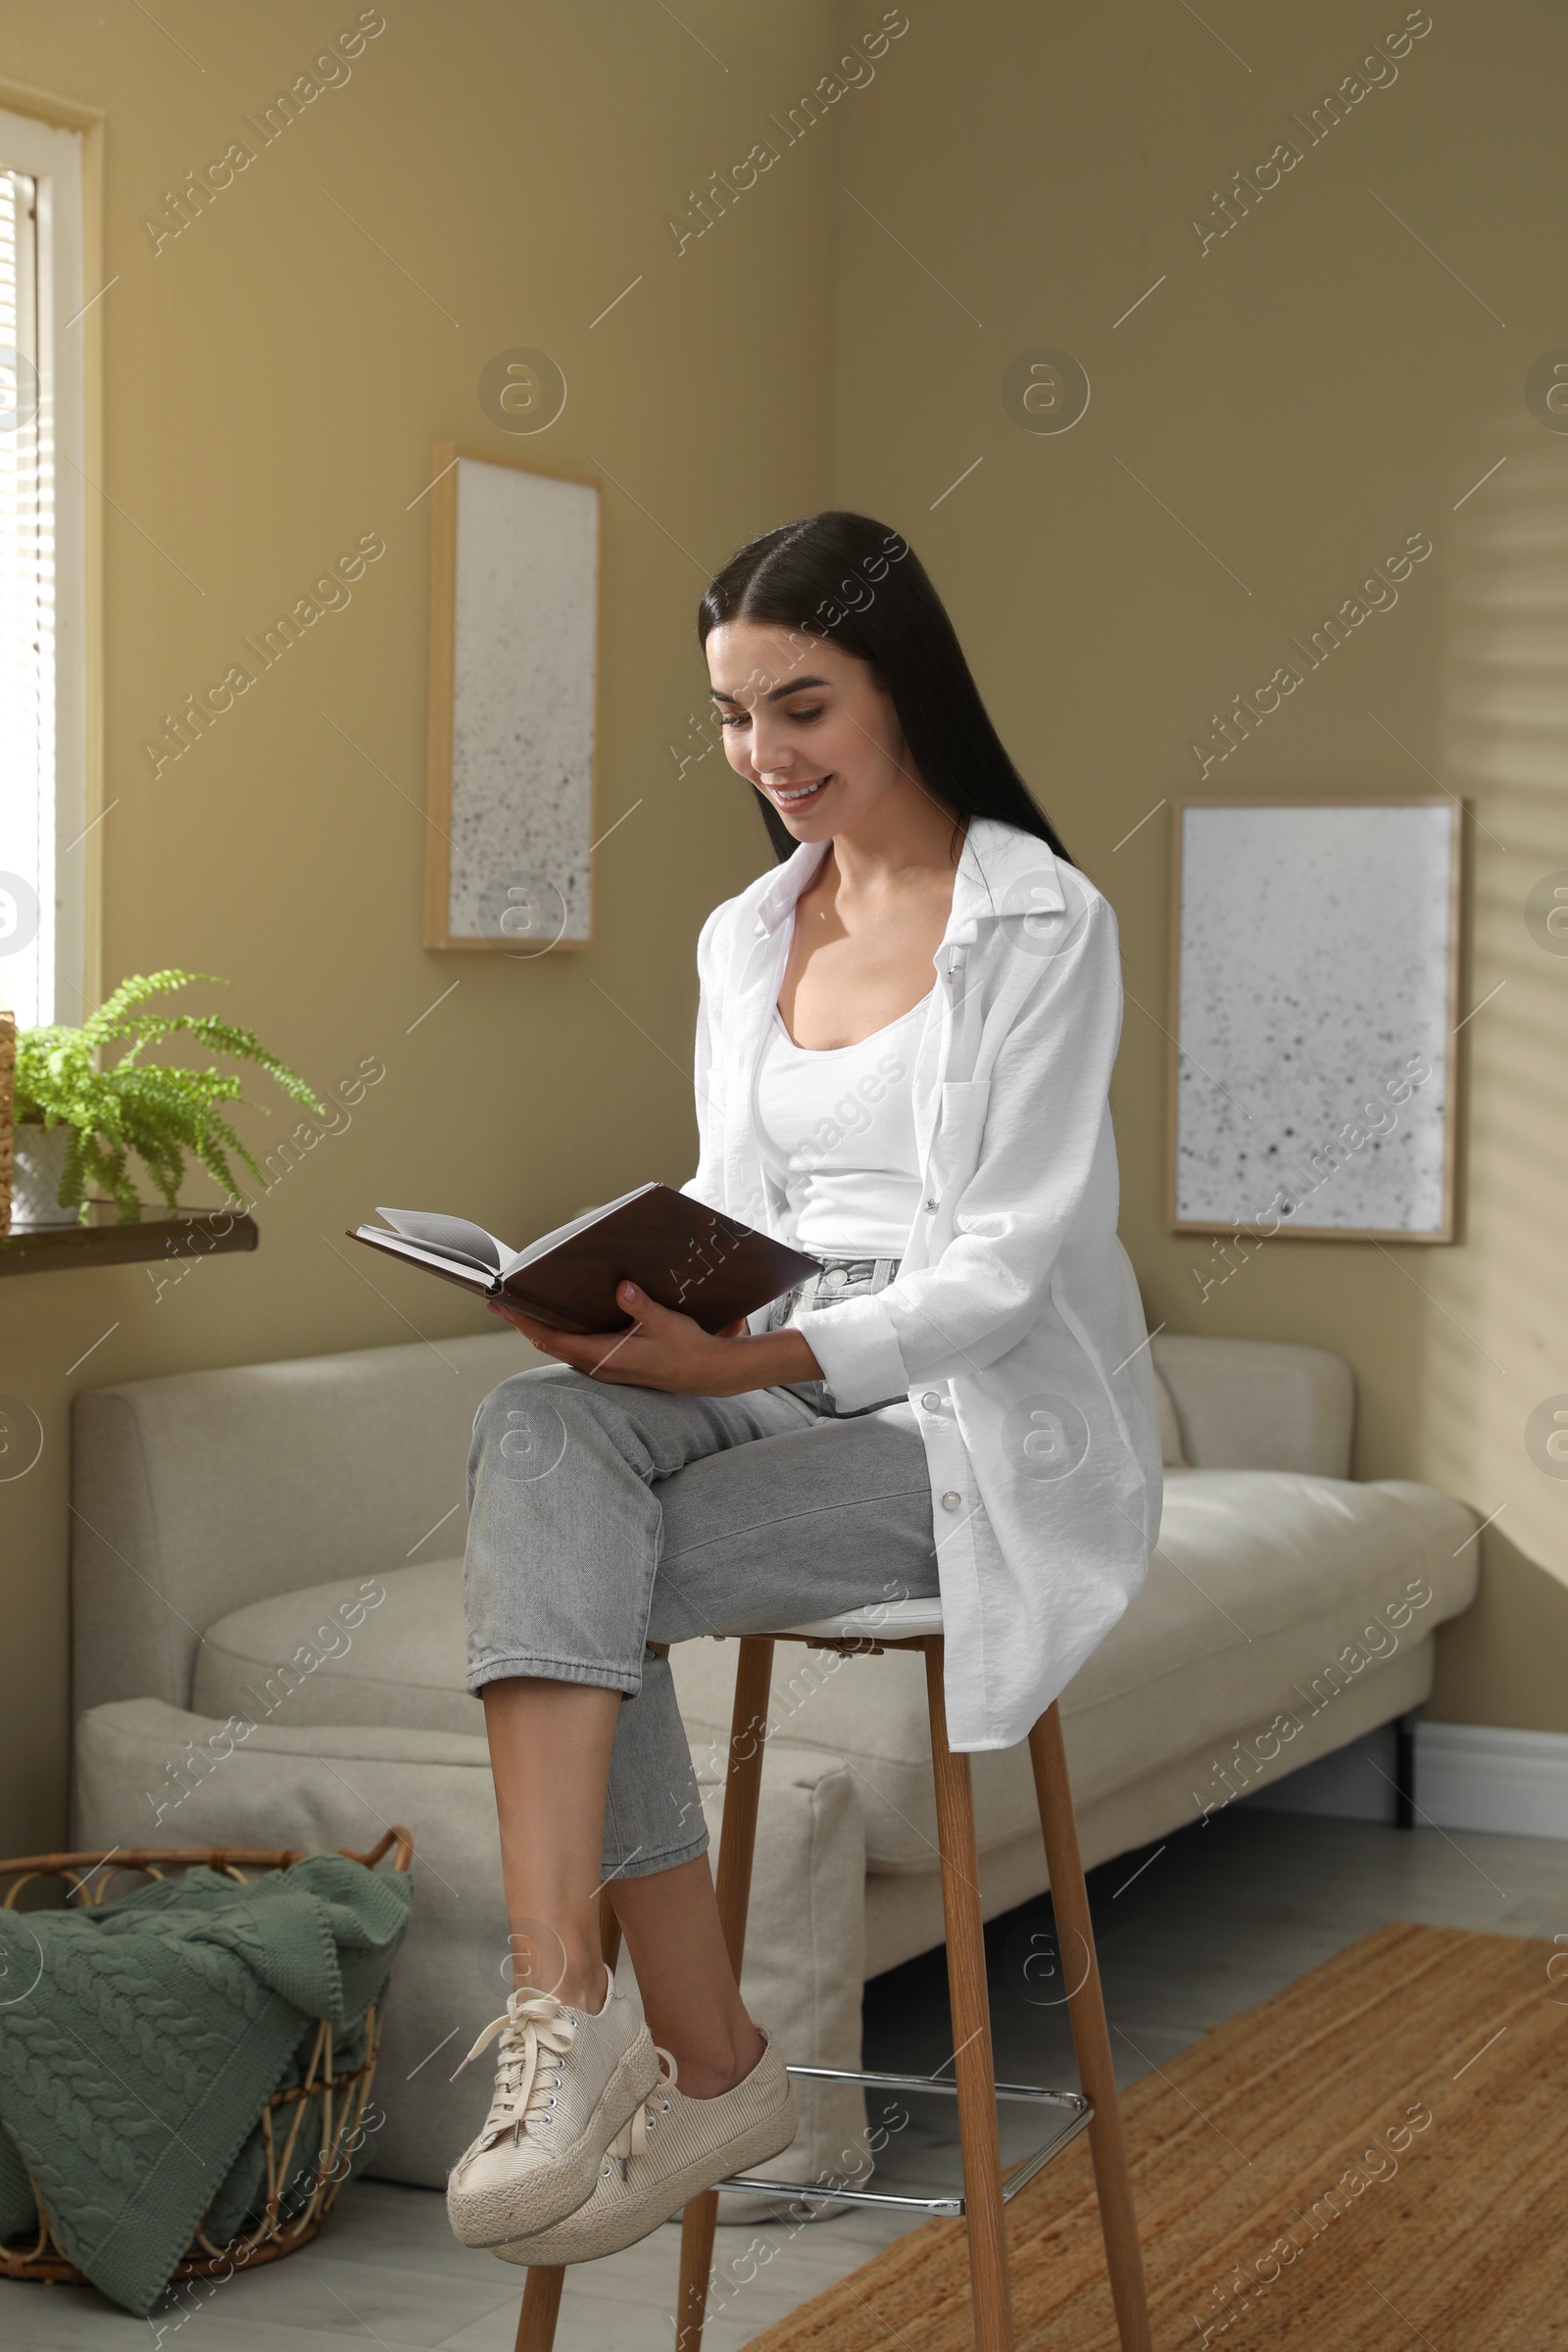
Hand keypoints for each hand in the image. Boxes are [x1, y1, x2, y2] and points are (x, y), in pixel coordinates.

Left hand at [488, 1282, 821, 1396]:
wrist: (709, 1373)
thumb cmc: (688, 1349)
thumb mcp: (667, 1323)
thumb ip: (642, 1306)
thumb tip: (621, 1287)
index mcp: (605, 1356)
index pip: (553, 1340)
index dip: (525, 1323)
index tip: (503, 1306)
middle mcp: (599, 1366)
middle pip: (550, 1344)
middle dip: (525, 1323)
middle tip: (500, 1300)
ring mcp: (604, 1368)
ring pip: (561, 1347)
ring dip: (541, 1329)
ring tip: (523, 1306)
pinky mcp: (612, 1365)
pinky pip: (575, 1349)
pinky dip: (560, 1334)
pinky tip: (559, 1318)